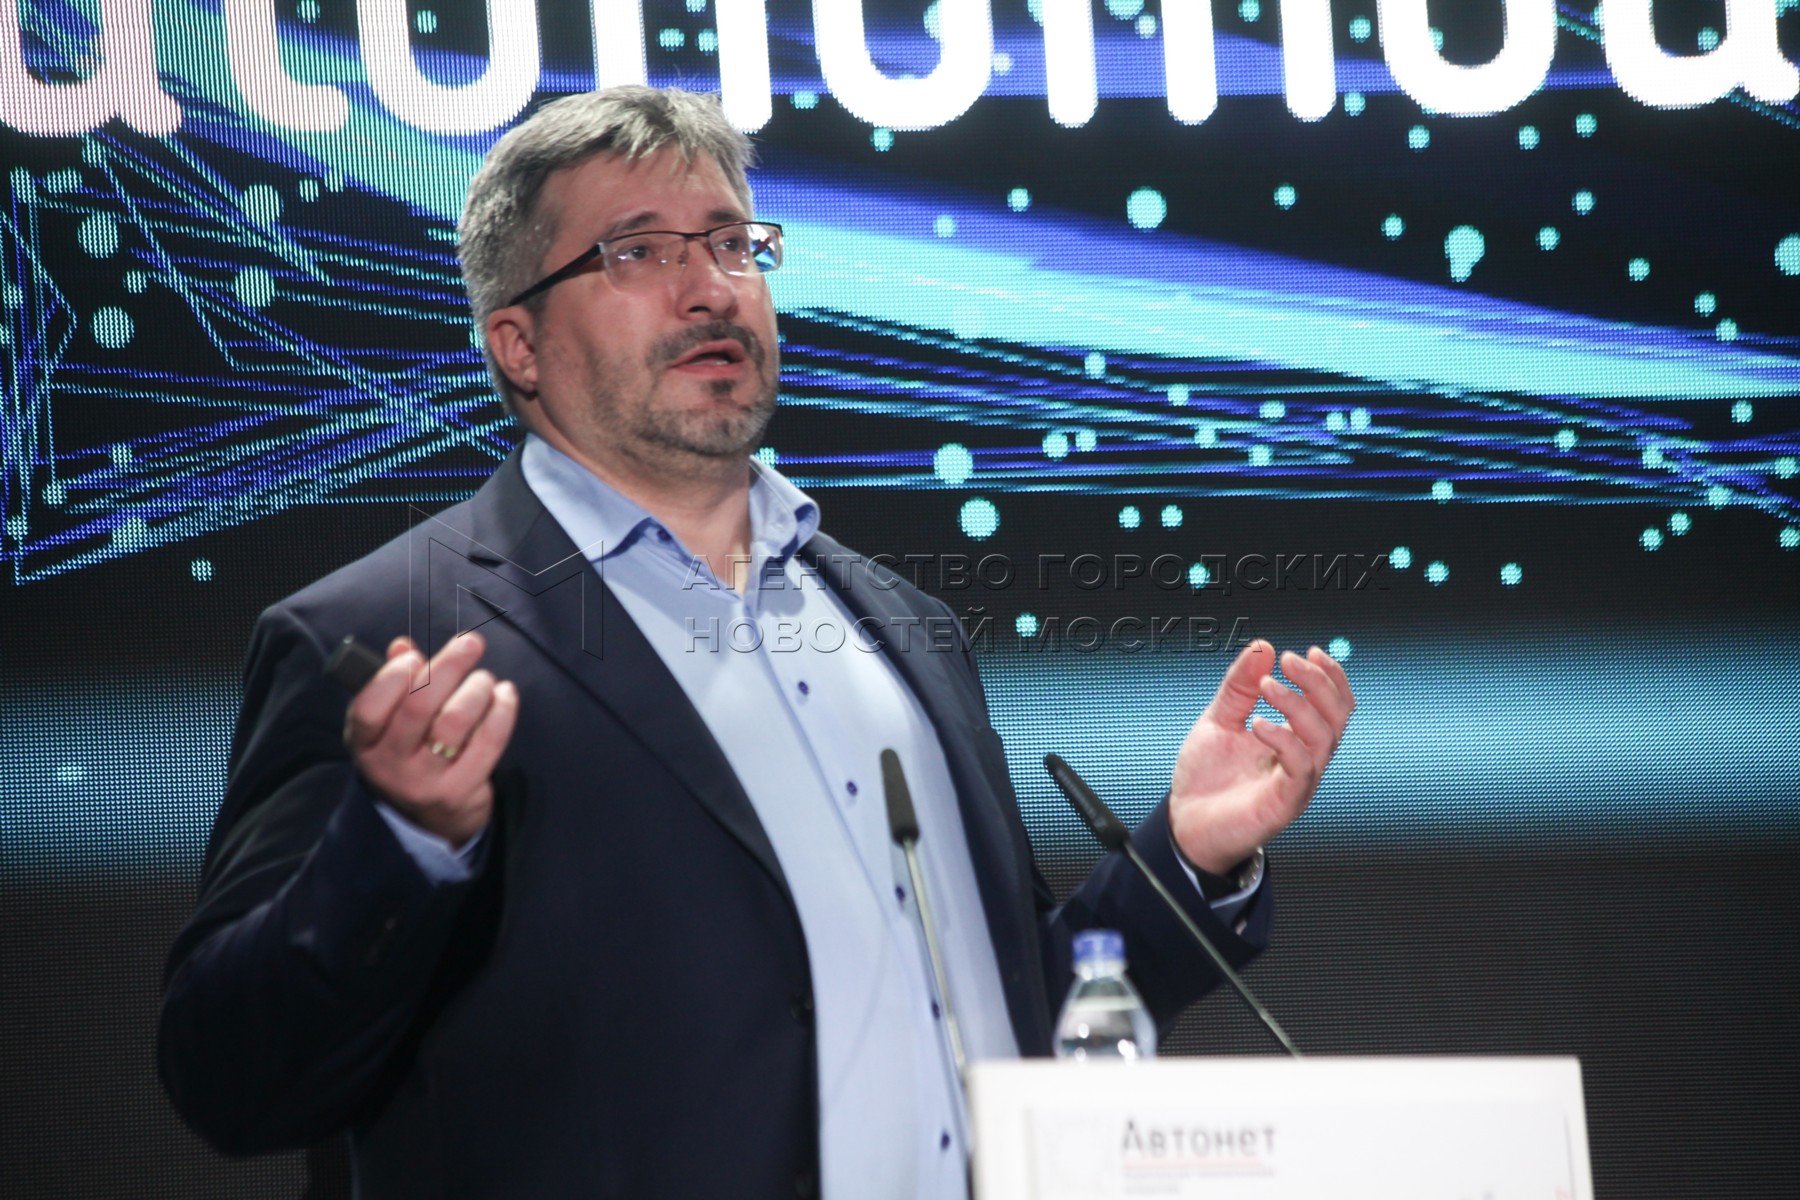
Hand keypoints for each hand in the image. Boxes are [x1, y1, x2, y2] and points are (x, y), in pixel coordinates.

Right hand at [342, 632, 519, 848]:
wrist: (431, 818)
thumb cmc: (409, 752)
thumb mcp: (389, 724)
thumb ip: (393, 683)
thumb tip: (402, 647)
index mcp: (365, 743)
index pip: (368, 708)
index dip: (393, 676)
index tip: (417, 657)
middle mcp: (390, 765)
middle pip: (418, 706)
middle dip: (449, 666)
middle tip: (471, 644)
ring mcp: (425, 782)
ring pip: (455, 721)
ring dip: (477, 688)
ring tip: (485, 679)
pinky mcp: (460, 791)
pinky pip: (488, 742)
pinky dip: (502, 711)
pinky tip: (505, 695)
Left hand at [1168, 640, 1353, 874]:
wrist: (1184, 823)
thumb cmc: (1207, 777)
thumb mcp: (1219, 719)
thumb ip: (1239, 686)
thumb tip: (1262, 647)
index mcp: (1296, 740)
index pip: (1334, 705)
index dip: (1330, 677)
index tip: (1310, 651)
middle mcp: (1304, 760)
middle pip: (1338, 717)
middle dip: (1319, 683)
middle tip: (1289, 661)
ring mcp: (1298, 782)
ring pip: (1324, 739)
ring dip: (1299, 704)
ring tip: (1267, 685)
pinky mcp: (1284, 803)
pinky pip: (1301, 768)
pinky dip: (1285, 739)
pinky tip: (1258, 724)